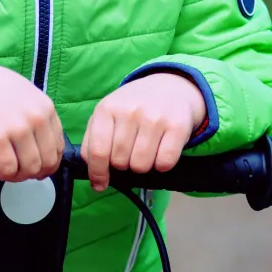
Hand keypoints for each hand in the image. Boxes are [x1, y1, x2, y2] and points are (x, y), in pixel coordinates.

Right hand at [0, 52, 62, 182]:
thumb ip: (36, 116)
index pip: (59, 147)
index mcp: (45, 107)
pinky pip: (8, 169)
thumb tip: (41, 145)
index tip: (36, 165)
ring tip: (6, 168)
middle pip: (47, 162)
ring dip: (18, 174)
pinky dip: (3, 173)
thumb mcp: (22, 93)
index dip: (48, 162)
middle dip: (34, 172)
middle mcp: (36, 118)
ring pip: (30, 169)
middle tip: (20, 170)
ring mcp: (17, 129)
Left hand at [80, 73, 206, 191]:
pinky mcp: (177, 127)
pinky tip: (161, 150)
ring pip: (141, 166)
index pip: (97, 151)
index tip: (99, 184)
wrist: (170, 86)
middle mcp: (129, 112)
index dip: (97, 173)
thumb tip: (95, 178)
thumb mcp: (107, 114)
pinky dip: (162, 164)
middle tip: (129, 152)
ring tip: (144, 150)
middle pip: (119, 162)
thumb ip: (93, 141)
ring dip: (142, 166)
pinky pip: (165, 163)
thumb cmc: (132, 106)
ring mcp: (154, 118)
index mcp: (106, 109)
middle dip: (122, 165)